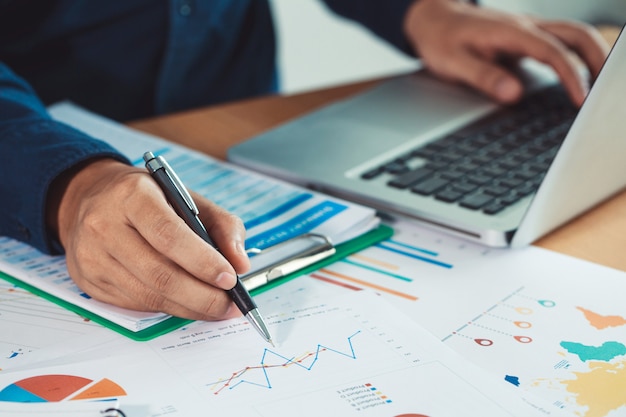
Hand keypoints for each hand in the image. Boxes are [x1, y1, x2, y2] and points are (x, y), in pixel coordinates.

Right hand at [48, 158, 249, 320]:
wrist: (90, 198)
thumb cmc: (147, 198)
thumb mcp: (187, 196)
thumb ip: (222, 225)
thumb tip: (241, 263)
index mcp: (132, 195)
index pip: (169, 234)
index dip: (202, 261)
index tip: (230, 278)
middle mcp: (104, 225)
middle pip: (159, 274)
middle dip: (203, 296)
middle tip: (230, 304)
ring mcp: (92, 256)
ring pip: (148, 296)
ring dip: (190, 308)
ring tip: (217, 308)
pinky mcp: (89, 281)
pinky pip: (136, 305)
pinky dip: (169, 308)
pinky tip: (189, 304)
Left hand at [403, 0, 610, 105]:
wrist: (432, 18)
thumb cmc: (440, 39)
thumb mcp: (452, 62)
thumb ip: (482, 76)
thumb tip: (512, 93)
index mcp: (510, 32)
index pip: (552, 51)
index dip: (571, 75)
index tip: (582, 99)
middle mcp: (525, 27)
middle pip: (576, 34)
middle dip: (598, 60)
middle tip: (608, 92)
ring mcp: (528, 30)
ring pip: (573, 35)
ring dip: (593, 56)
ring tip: (602, 85)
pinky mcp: (526, 37)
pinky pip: (561, 42)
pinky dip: (578, 56)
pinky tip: (581, 75)